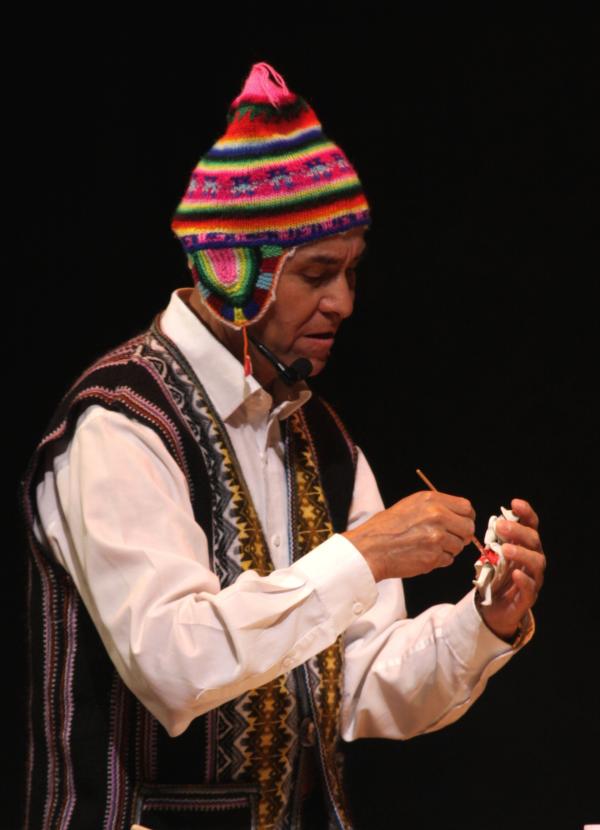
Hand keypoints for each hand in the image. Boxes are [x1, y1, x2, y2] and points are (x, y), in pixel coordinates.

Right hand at [344, 491, 475, 581]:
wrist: (370, 548)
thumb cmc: (385, 528)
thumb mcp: (410, 505)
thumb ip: (435, 507)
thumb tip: (455, 516)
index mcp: (431, 500)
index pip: (466, 507)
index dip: (467, 517)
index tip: (463, 523)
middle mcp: (437, 516)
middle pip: (468, 527)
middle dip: (461, 535)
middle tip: (449, 538)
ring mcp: (437, 537)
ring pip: (459, 546)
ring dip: (448, 549)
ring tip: (429, 546)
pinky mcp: (434, 557)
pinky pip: (448, 560)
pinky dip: (440, 560)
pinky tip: (424, 554)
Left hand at [478, 498, 545, 640]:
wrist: (492, 608)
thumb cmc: (493, 576)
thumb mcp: (491, 554)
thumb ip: (492, 539)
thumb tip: (484, 520)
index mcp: (525, 546)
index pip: (531, 526)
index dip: (526, 513)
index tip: (514, 503)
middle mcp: (532, 560)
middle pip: (534, 541)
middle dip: (518, 531)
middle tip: (501, 525)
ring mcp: (533, 579)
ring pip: (536, 563)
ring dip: (522, 553)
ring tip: (505, 549)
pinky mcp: (528, 598)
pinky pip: (531, 589)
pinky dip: (524, 581)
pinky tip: (515, 574)